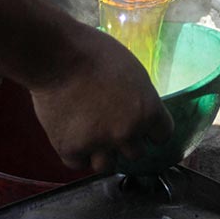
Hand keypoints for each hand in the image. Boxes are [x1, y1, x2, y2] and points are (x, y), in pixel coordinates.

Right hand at [28, 24, 173, 172]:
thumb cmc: (95, 52)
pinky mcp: (71, 149)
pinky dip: (75, 152)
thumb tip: (137, 110)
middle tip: (111, 126)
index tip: (142, 126)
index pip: (162, 135)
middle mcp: (127, 132)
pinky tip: (72, 135)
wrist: (57, 56)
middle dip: (125, 141)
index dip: (150, 130)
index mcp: (147, 110)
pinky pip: (78, 163)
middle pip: (135, 154)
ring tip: (91, 137)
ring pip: (107, 166)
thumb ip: (139, 97)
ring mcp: (99, 144)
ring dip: (102, 154)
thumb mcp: (132, 70)